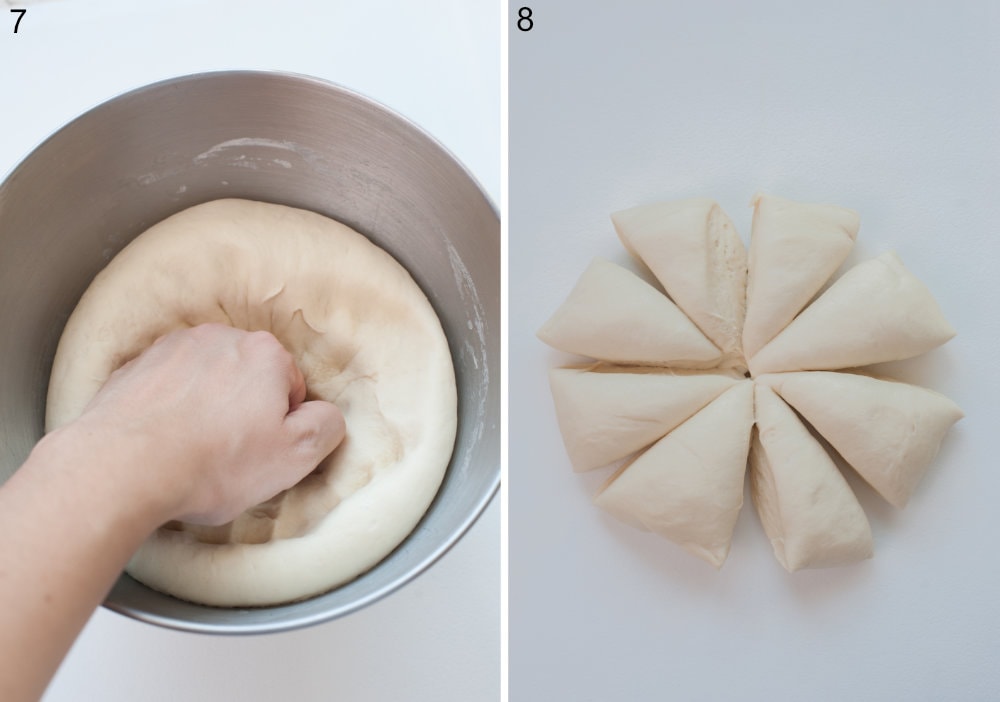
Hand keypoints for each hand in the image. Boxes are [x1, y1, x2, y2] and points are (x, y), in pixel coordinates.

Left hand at [61, 323, 345, 524]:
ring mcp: (170, 350)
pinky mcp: (132, 370)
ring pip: (205, 381)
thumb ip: (326, 427)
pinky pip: (165, 390)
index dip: (282, 427)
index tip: (263, 453)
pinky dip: (168, 412)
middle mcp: (219, 339)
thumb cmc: (213, 463)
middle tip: (230, 456)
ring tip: (193, 453)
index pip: (292, 388)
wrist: (121, 468)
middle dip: (244, 412)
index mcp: (265, 354)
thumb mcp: (294, 456)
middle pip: (248, 379)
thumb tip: (327, 416)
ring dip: (206, 409)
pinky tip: (162, 446)